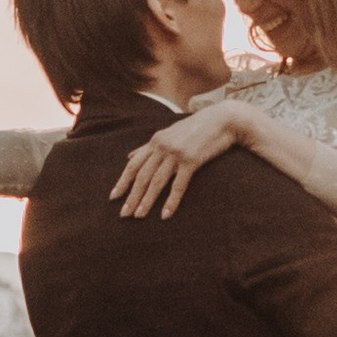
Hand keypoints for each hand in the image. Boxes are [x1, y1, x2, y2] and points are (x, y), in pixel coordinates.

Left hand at [112, 95, 256, 220]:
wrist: (223, 120)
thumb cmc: (197, 129)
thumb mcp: (169, 133)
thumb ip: (149, 146)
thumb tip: (129, 156)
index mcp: (155, 141)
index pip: (133, 165)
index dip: (122, 181)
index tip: (113, 197)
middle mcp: (162, 146)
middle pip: (142, 176)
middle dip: (131, 196)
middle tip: (123, 214)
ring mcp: (176, 153)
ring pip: (156, 182)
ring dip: (146, 201)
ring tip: (138, 216)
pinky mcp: (191, 160)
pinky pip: (178, 185)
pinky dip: (171, 201)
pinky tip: (165, 214)